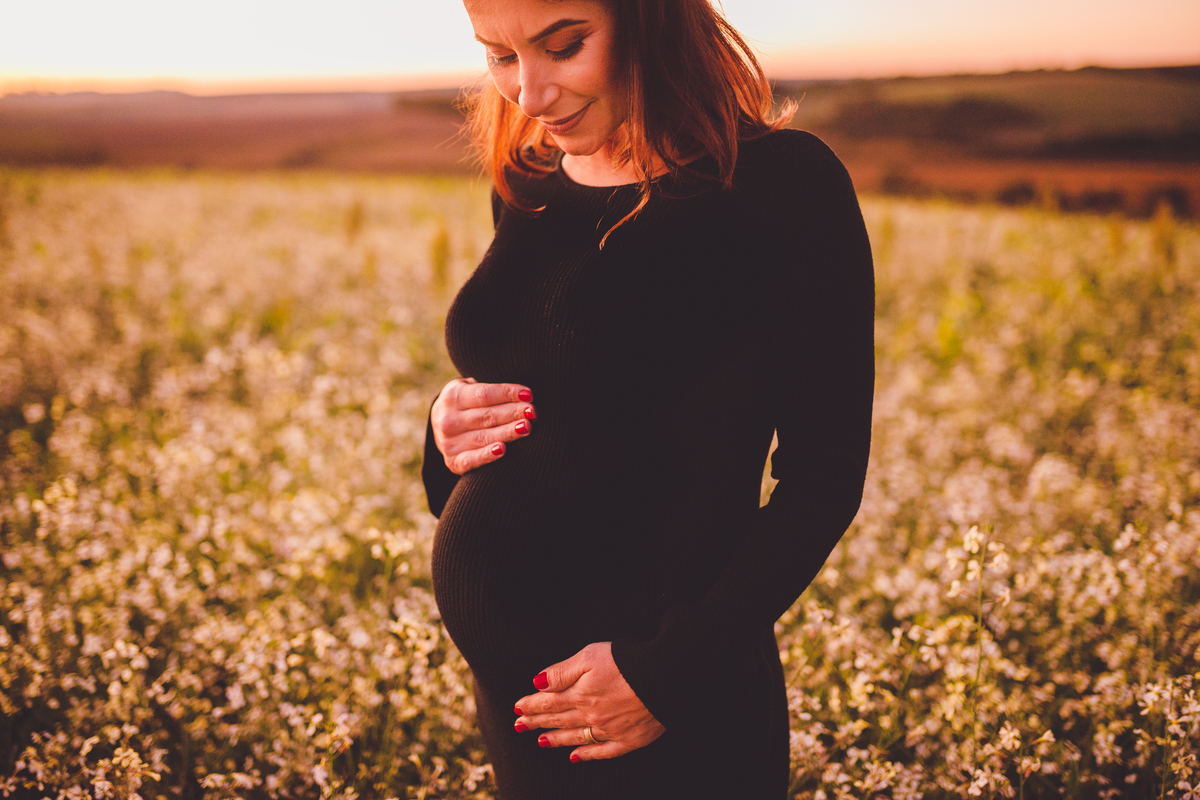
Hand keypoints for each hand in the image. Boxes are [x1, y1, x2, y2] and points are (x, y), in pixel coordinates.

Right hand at [431, 378, 536, 474]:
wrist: (440, 427)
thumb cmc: (468, 404)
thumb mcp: (470, 388)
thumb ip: (489, 389)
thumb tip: (523, 392)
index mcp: (453, 396)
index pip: (484, 394)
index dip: (507, 393)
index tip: (529, 394)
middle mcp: (447, 419)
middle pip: (486, 416)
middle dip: (512, 413)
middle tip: (533, 412)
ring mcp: (449, 442)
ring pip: (483, 437)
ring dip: (507, 432)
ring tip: (526, 427)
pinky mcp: (453, 462)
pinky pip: (471, 460)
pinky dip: (486, 455)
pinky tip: (502, 450)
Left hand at [513, 642, 664, 762]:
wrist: (668, 676)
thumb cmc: (630, 660)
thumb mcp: (590, 655)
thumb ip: (562, 671)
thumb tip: (537, 683)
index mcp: (581, 693)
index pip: (548, 702)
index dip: (531, 705)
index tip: (517, 708)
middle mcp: (591, 715)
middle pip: (558, 719)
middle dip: (537, 722)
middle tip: (519, 726)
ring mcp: (610, 730)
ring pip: (576, 737)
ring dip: (556, 739)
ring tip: (540, 741)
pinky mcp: (629, 739)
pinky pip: (603, 752)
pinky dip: (587, 755)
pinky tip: (575, 757)